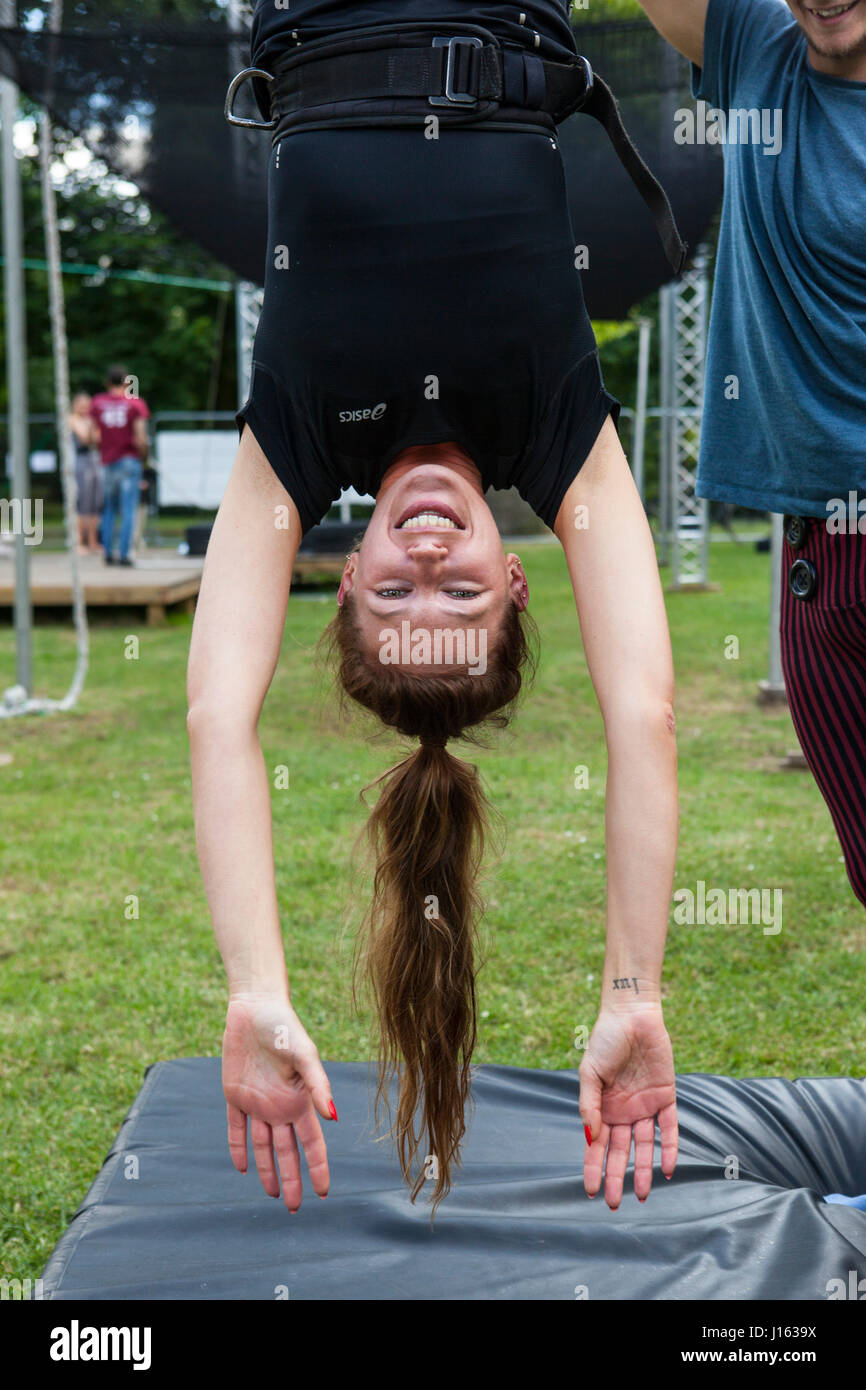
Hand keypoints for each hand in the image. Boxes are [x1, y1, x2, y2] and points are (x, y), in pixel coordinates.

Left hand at [221, 994, 335, 1211]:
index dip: (318, 1167)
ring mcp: (257, 1102)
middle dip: (292, 1179)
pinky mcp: (235, 1095)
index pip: (312, 1142)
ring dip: (267, 1170)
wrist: (253, 1007)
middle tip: (293, 1208)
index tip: (323, 1193)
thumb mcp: (304, 1053)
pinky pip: (236, 1128)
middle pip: (288, 1151)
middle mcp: (280, 1106)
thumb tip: (332, 1116)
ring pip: (263, 1145)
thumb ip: (318, 1083)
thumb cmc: (283, 1026)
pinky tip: (242, 1167)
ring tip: (273, 1195)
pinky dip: (238, 1147)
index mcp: (299, 1100)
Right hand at [578, 1003, 677, 1208]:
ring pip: (644, 1145)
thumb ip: (589, 1104)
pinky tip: (668, 1169)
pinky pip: (669, 1127)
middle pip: (621, 1151)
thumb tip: (590, 1138)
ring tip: (641, 1194)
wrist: (632, 1015)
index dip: (593, 1167)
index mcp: (602, 1107)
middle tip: (615, 1204)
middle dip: (617, 1177)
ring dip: (643, 1169)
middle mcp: (624, 1111)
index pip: (597, 1145)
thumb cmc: (605, 1040)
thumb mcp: (589, 1072)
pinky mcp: (667, 1096)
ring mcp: (646, 1106)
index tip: (590, 1192)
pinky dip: (669, 1148)